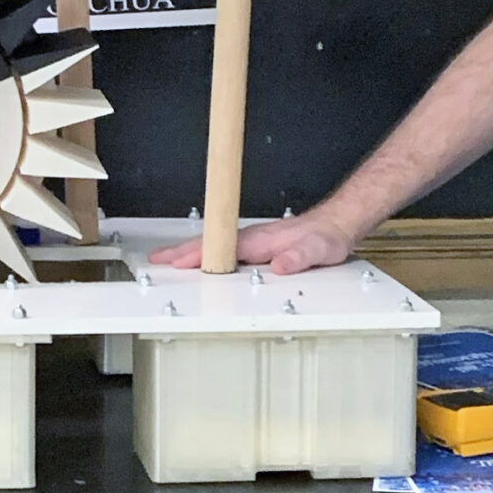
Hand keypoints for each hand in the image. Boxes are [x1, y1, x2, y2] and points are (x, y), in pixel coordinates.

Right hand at [149, 215, 356, 274]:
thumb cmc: (325, 238)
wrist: (336, 225)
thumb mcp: (317, 251)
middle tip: (156, 260)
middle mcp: (251, 238)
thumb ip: (298, 258)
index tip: (176, 261)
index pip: (221, 247)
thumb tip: (279, 266)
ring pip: (213, 245)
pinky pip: (223, 248)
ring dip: (188, 252)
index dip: (196, 254)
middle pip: (208, 243)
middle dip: (180, 251)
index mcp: (259, 240)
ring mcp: (251, 241)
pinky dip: (205, 253)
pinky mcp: (255, 247)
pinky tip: (198, 261)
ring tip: (166, 260)